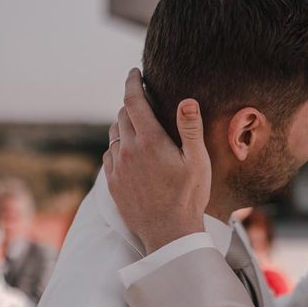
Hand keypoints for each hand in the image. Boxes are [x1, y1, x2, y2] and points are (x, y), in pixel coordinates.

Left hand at [103, 69, 211, 253]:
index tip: (135, 72)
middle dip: (132, 104)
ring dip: (124, 125)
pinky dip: (118, 147)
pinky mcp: (112, 184)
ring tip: (138, 127)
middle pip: (122, 115)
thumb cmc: (189, 197)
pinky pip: (110, 156)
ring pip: (114, 134)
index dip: (133, 82)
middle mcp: (128, 150)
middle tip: (144, 102)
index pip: (133, 101)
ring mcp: (117, 168)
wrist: (169, 234)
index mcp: (149, 141)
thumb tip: (186, 100)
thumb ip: (191, 129)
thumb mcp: (198, 162)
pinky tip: (129, 153)